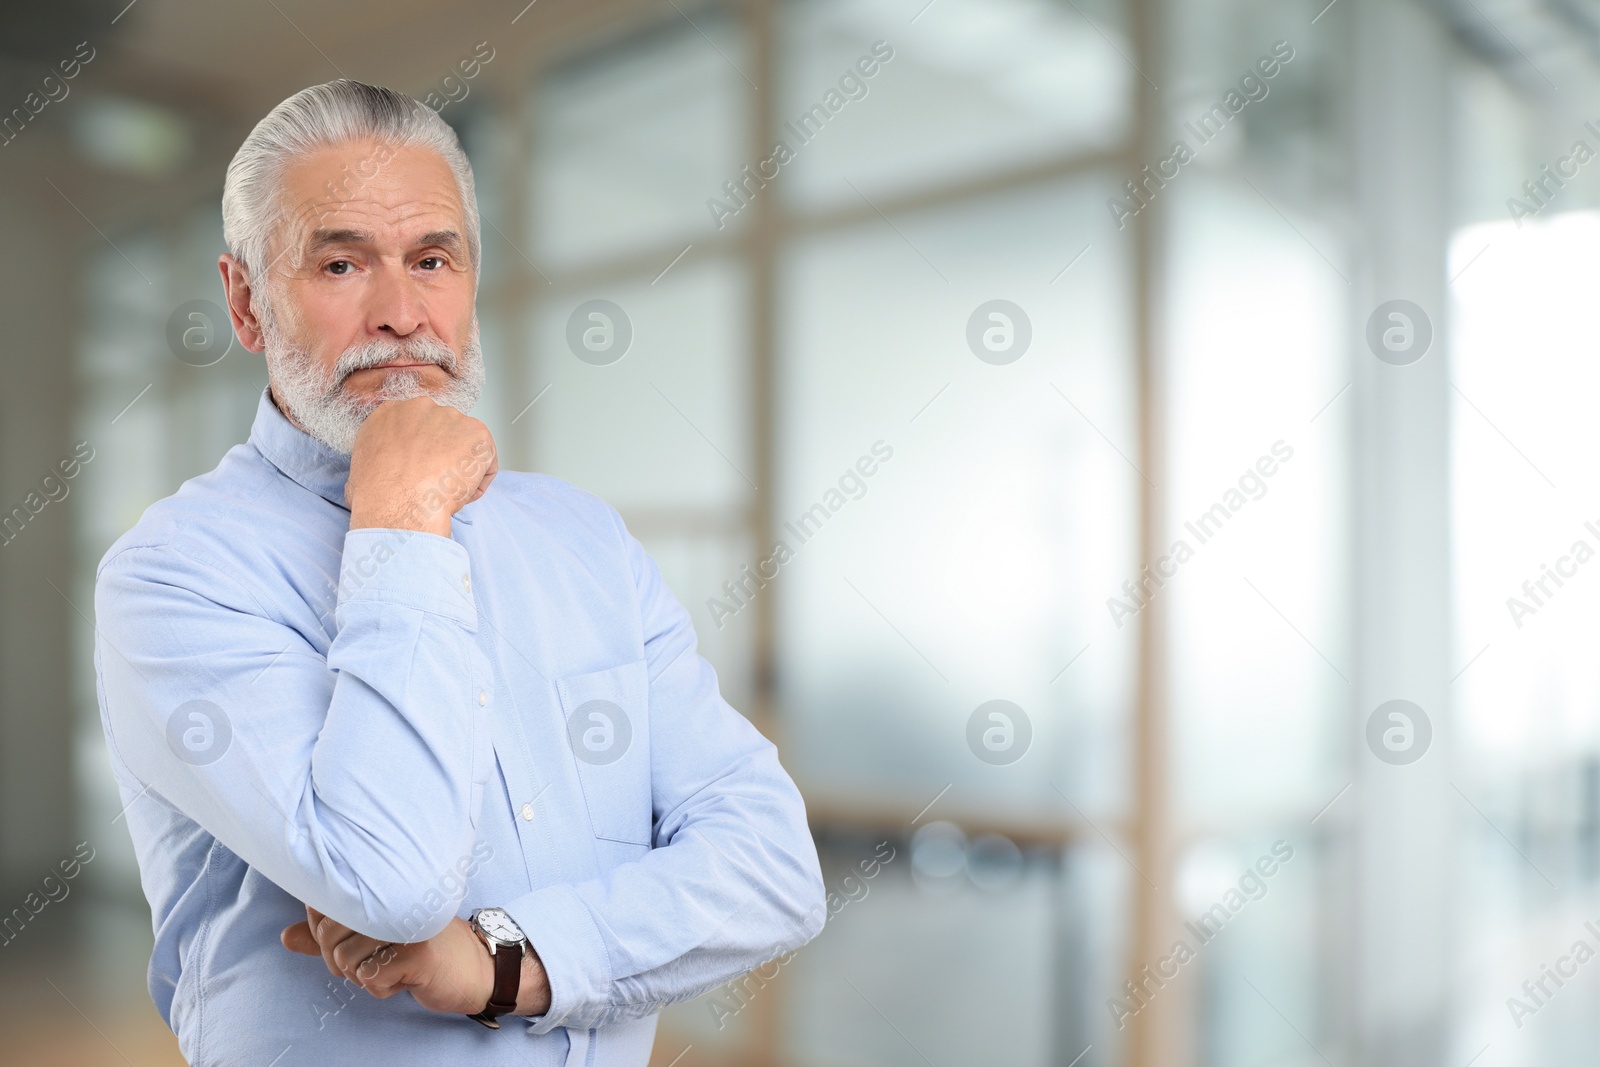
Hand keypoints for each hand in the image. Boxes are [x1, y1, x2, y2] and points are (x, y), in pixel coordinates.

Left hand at [281, 905, 551, 1016]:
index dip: (325, 936)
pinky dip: (384, 988)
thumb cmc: (424, 949)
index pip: (321, 910)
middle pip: (329, 938)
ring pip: (346, 961)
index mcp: (378, 888)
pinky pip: (371, 979)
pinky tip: (406, 977)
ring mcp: (404, 923)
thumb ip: (328, 936)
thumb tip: (286, 937)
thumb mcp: (374, 939)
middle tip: (375, 961)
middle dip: (343, 962)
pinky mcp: (417, 952)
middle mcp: (391, 898)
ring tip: (394, 966)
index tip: (355, 941)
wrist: (476, 966)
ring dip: (366, 976)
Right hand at [344, 397, 496, 537]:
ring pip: (466, 446)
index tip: (422, 468)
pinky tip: (462, 495)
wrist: (398, 503)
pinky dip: (479, 482)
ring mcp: (451, 417)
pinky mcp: (477, 433)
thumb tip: (374, 477)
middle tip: (437, 483)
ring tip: (446, 492)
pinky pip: (487, 462)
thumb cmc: (377, 494)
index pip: (417, 426)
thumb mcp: (360, 470)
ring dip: (462, 470)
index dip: (423, 450)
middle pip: (444, 431)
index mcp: (391, 413)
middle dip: (445, 456)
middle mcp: (422, 407)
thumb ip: (375, 461)